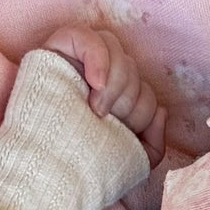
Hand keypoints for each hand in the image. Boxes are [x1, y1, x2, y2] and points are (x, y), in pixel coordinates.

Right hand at [42, 26, 166, 162]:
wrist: (48, 173)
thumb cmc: (84, 166)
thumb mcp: (128, 160)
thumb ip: (152, 143)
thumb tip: (161, 112)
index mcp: (117, 97)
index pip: (145, 89)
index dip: (142, 111)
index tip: (123, 131)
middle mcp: (100, 74)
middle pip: (132, 67)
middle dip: (127, 99)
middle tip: (104, 121)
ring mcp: (78, 58)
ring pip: (115, 49)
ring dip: (114, 84)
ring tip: (96, 111)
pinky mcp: (58, 48)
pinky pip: (88, 37)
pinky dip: (98, 58)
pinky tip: (95, 83)